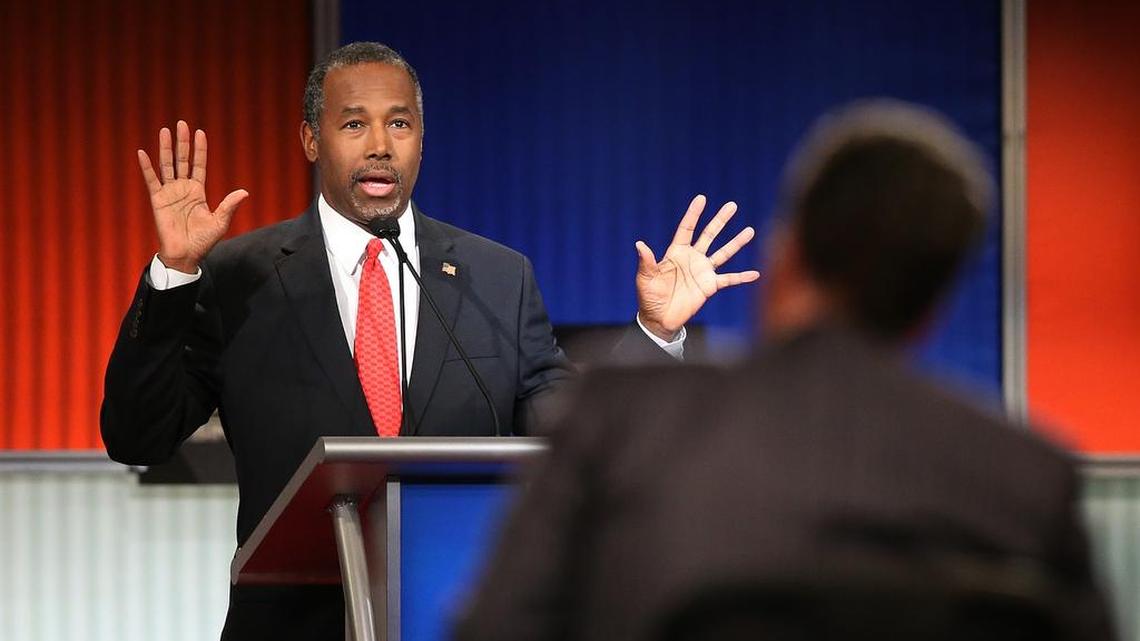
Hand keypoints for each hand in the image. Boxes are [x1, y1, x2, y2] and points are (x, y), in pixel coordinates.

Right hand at [138, 120, 247, 272]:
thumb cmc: (203, 241)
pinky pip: (151, 180)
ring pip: (167, 165)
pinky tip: (142, 152)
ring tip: (165, 131)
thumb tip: (244, 192)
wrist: (185, 255)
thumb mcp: (220, 222)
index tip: (200, 132)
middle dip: (182, 142)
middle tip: (182, 124)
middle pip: (182, 159)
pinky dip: (146, 167)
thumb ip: (229, 205)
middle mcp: (183, 188)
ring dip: (165, 148)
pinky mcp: (157, 200)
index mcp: (198, 191)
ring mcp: (169, 193)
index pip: (199, 164)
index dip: (200, 149)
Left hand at [636, 195, 760, 340]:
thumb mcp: (645, 278)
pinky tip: (755, 274)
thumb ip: (646, 261)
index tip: (702, 199)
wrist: (659, 319)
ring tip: (750, 230)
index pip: (686, 228)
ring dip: (736, 242)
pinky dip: (742, 277)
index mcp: (676, 252)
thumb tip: (639, 244)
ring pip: (723, 253)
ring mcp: (703, 271)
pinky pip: (729, 279)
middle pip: (709, 235)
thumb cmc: (649, 297)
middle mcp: (692, 258)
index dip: (694, 214)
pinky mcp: (710, 286)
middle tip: (732, 205)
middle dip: (720, 220)